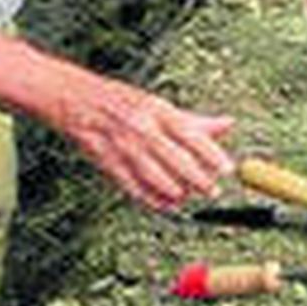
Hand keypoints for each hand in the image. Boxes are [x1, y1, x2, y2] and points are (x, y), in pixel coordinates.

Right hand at [58, 75, 234, 211]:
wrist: (78, 100)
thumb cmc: (124, 102)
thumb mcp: (159, 105)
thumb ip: (194, 120)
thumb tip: (228, 124)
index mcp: (157, 109)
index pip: (191, 134)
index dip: (212, 154)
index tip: (228, 169)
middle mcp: (143, 127)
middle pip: (177, 158)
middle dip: (198, 178)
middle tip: (213, 191)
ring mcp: (124, 146)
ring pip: (156, 175)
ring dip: (176, 190)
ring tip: (189, 198)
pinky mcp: (109, 163)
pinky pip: (134, 187)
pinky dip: (152, 199)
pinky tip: (166, 204)